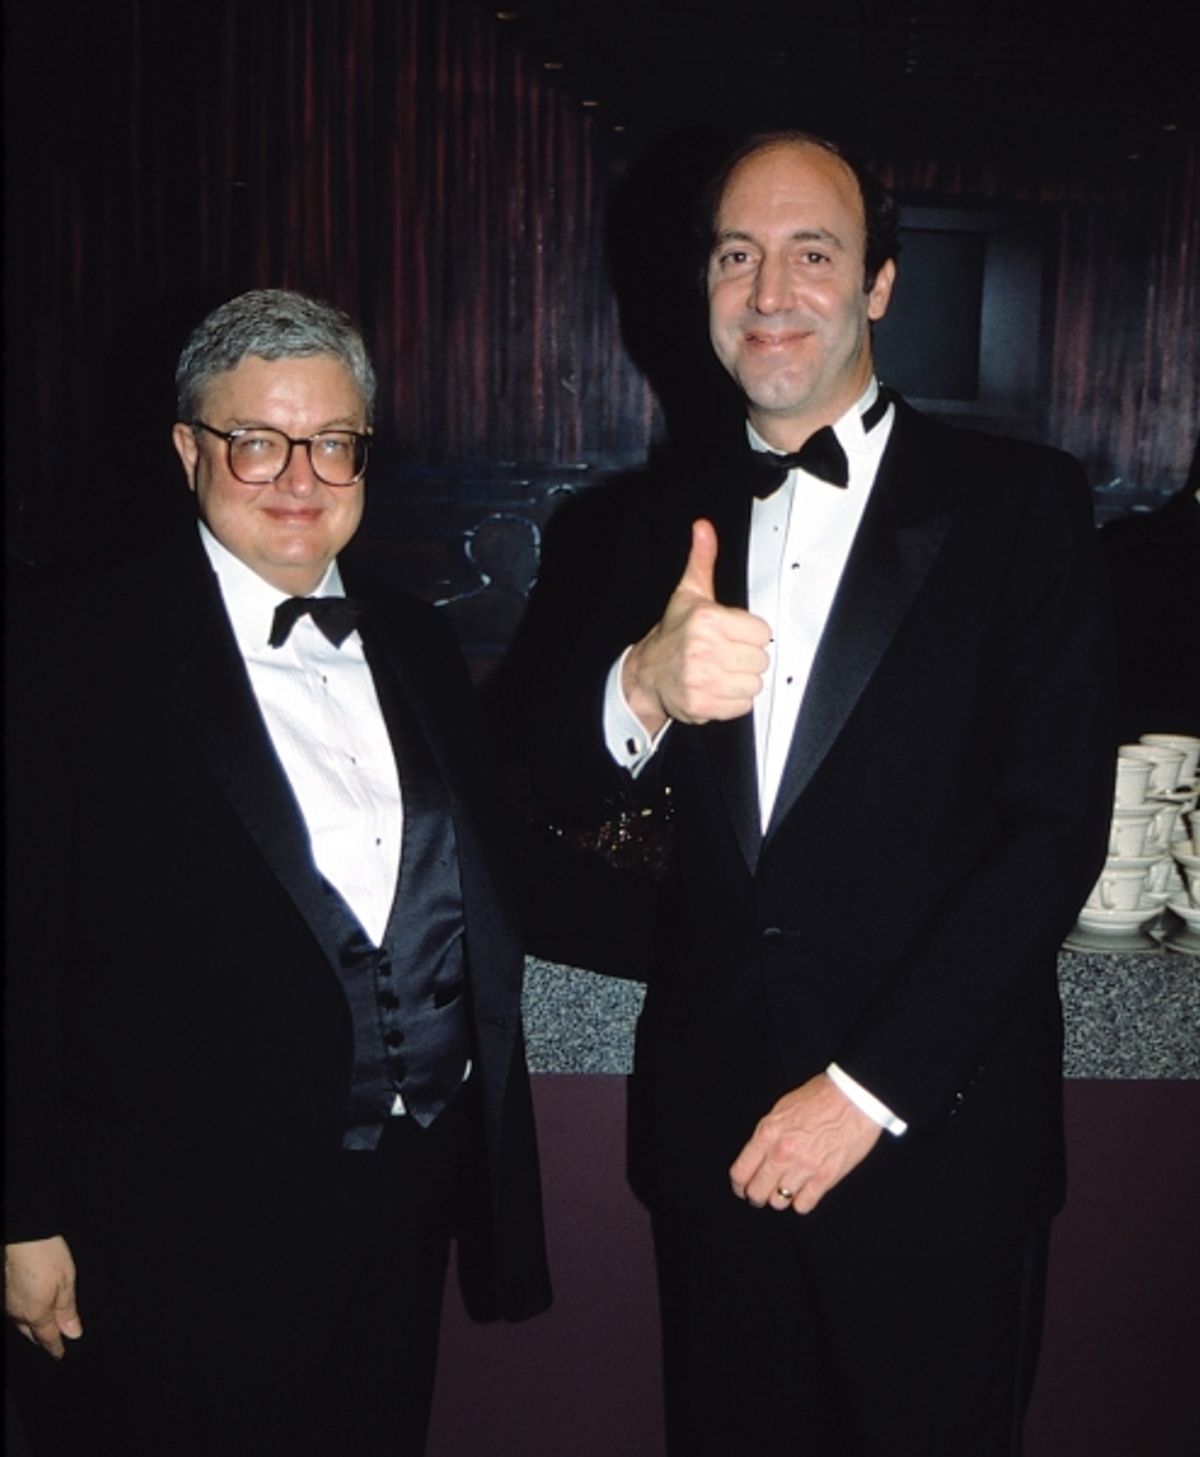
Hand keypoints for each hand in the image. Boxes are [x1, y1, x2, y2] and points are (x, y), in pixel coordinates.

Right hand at [5, 1236, 82, 1357]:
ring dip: (32, 1326)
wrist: (23, 1234)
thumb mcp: (66, 1281)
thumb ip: (68, 1310)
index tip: (60, 1354)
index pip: (47, 1338)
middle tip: (52, 1341)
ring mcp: (7, 1302)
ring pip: (20, 1322)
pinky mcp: (3, 1291)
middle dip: (41, 1339)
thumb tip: (73, 1333)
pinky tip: (30, 1307)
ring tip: (43, 1326)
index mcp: (36, 1313)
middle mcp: (18, 1312)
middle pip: (30, 1333)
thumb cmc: (47, 1255)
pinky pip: (14, 1310)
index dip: (55, 1348)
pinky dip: (24, 1314)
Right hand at [622, 518, 770, 735]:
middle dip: (746, 658)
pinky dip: (734, 701)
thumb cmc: (672, 634)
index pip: (762, 632)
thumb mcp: (688, 594)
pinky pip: (743, 705)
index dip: (750, 634)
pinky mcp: (703, 704)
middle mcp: (704, 650)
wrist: (646, 674)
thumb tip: (703, 528)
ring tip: (722, 672)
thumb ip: (701, 560)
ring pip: (754, 683)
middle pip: (761, 659)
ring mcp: (703, 679)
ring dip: (742, 681)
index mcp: (707, 620)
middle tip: (726, 654)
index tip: (733, 635)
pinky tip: (718, 688)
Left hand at [729, 1073, 882, 1214]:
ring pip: (778, 1202)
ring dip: (779, 1198)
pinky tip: (804, 1191)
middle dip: (756, 1196)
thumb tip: (758, 1156)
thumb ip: (767, 1135)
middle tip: (761, 1193)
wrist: (853, 1097)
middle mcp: (782, 1153)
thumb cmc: (819, 1097)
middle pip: (756, 1192)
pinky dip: (801, 1202)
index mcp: (767, 1133)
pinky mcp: (825, 1178)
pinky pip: (803, 1206)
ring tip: (785, 1190)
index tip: (742, 1188)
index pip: (740, 1172)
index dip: (738, 1185)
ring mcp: (803, 1168)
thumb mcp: (781, 1109)